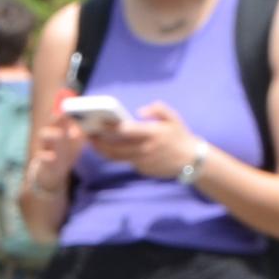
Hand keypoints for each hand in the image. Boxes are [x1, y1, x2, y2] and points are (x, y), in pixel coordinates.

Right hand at [29, 106, 86, 188]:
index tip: (69, 98)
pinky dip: (46, 156)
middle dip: (58, 116)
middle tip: (64, 113)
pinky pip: (42, 156)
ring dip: (52, 134)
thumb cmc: (66, 151)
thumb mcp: (76, 139)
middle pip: (52, 121)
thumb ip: (82, 128)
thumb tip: (96, 119)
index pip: (63, 112)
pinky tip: (52, 156)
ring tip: (60, 134)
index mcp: (60, 126)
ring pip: (44, 135)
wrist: (51, 171)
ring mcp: (46, 146)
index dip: (64, 105)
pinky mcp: (43, 160)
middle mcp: (51, 133)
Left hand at [88, 103, 202, 179]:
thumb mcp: (173, 118)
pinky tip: (107, 148)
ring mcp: (142, 161)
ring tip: (93, 142)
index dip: (109, 127)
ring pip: (117, 158)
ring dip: (102, 150)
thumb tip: (140, 110)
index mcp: (152, 134)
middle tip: (87, 134)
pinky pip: (126, 162)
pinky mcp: (142, 170)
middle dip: (99, 142)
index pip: (126, 130)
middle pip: (115, 148)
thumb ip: (158, 109)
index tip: (97, 122)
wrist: (191, 160)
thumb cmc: (180, 136)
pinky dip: (117, 155)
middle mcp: (145, 149)